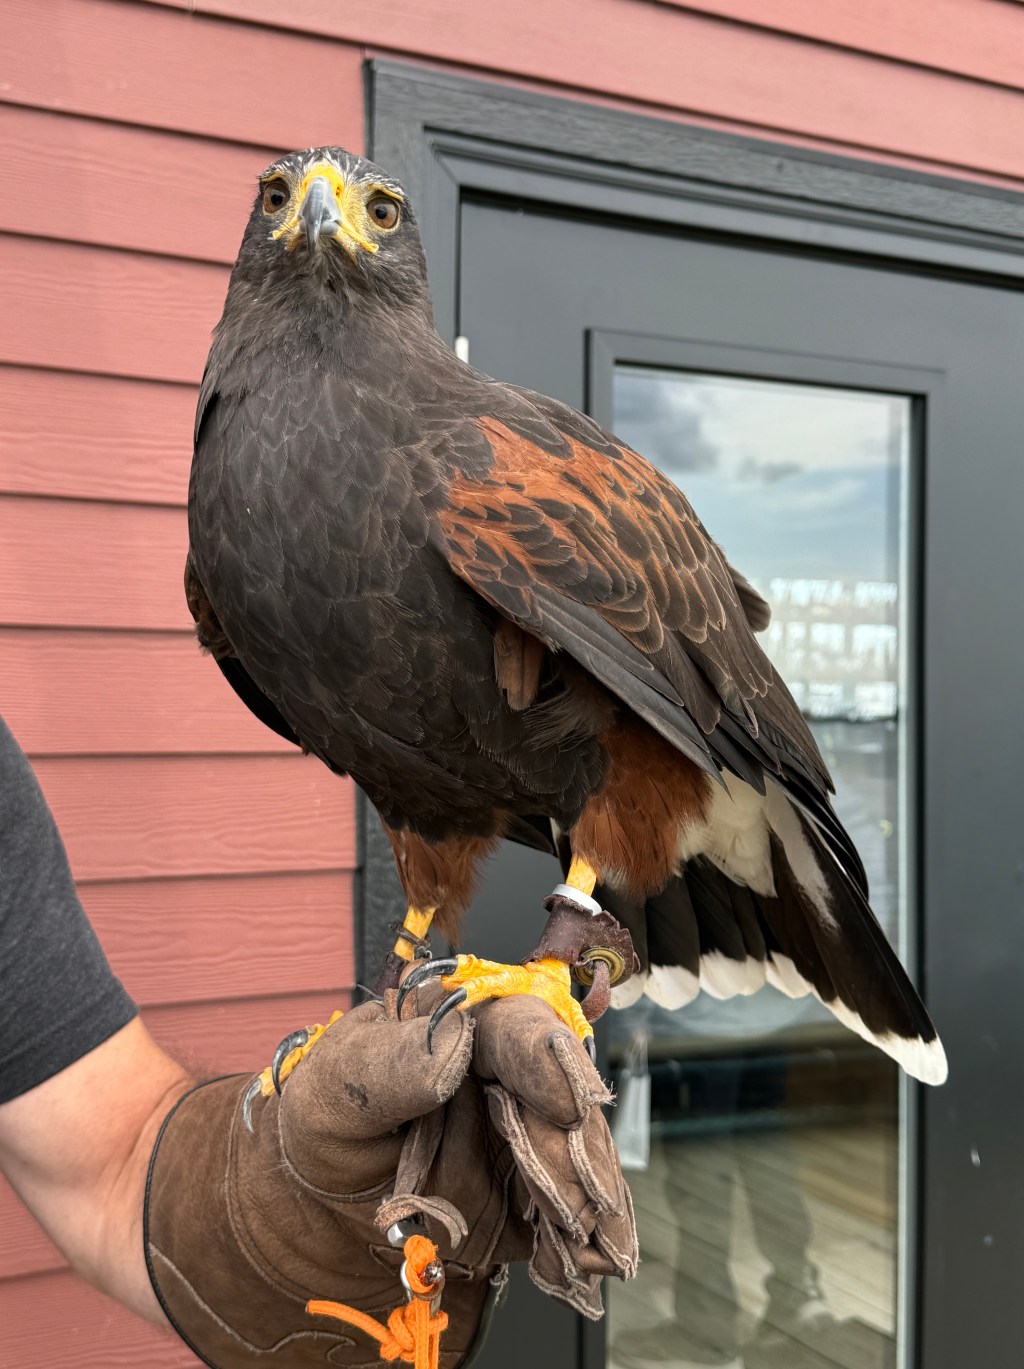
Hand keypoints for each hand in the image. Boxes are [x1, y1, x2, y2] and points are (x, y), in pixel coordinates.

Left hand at [145, 986, 635, 1367]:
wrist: (304, 1213)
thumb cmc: (318, 1127)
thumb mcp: (334, 1089)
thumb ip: (389, 1064)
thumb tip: (453, 1045)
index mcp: (461, 1023)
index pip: (521, 1024)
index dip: (549, 1057)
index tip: (564, 1099)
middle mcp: (504, 1075)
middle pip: (563, 1094)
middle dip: (575, 1142)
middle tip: (575, 1189)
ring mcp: (520, 1136)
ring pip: (575, 1155)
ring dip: (586, 1195)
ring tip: (590, 1237)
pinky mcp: (524, 1196)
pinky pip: (566, 1212)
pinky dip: (582, 1237)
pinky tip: (584, 1258)